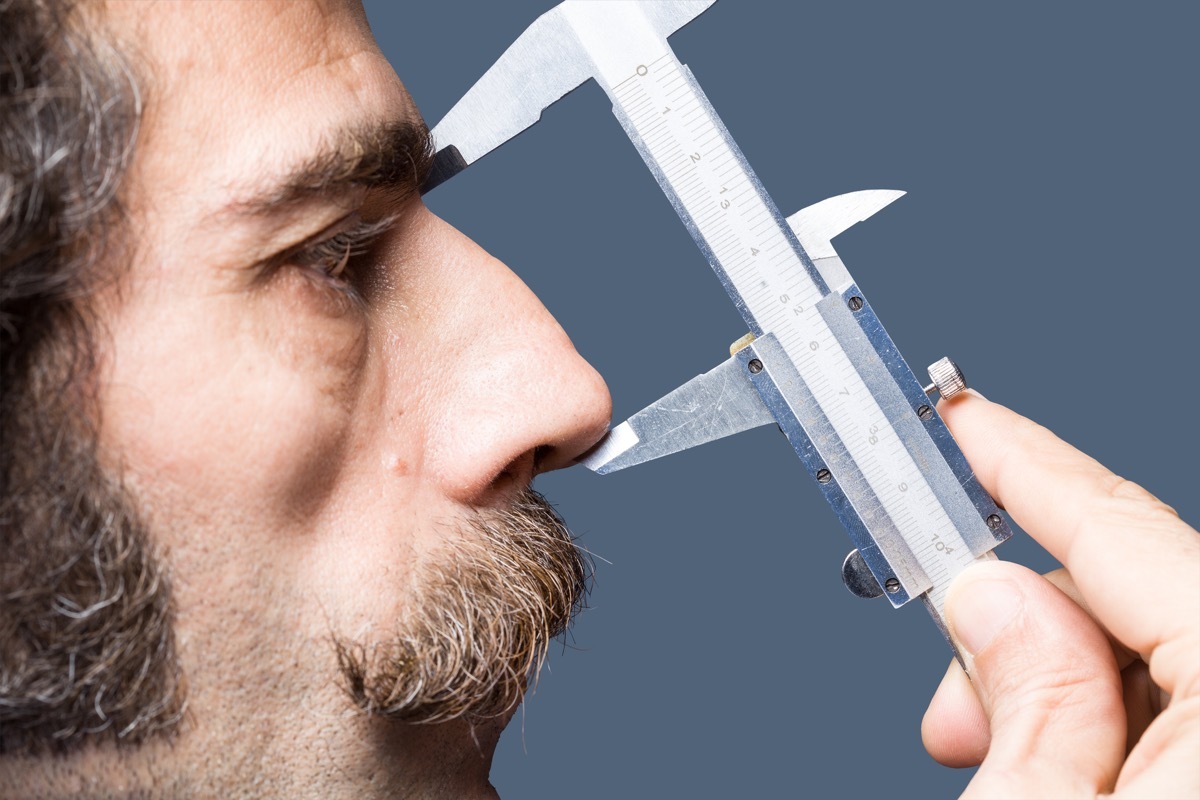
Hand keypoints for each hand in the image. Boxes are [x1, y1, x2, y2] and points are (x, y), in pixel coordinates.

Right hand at [921, 392, 1198, 798]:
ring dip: (1064, 691)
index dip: (1025, 465)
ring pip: (1168, 659)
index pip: (1128, 533)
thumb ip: (1031, 693)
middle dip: (1031, 627)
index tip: (965, 423)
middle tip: (954, 698)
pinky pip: (1195, 718)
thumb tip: (995, 595)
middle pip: (1148, 598)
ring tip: (994, 757)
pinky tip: (1065, 774)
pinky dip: (1117, 731)